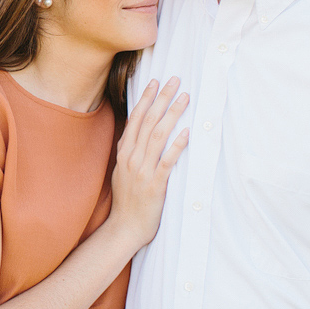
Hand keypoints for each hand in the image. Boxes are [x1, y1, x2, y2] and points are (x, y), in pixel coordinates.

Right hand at [107, 78, 191, 248]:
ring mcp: (143, 171)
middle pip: (148, 121)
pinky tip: (187, 133)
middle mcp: (132, 158)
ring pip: (158, 136)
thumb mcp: (122, 171)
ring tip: (185, 98)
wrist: (124, 228)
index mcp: (124, 153)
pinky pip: (167, 161)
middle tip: (175, 80)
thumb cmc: (127, 201)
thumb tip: (139, 133)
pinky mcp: (155, 185)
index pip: (135, 119)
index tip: (155, 81)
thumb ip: (131, 152)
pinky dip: (177, 146)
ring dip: (173, 114)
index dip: (146, 99)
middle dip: (163, 99)